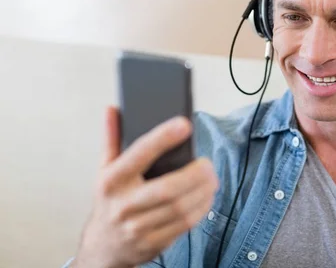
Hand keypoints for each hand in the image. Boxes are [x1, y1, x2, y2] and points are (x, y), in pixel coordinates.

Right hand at [71, 107, 218, 267]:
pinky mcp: (153, 243)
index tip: (184, 124)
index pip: (139, 155)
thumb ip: (112, 138)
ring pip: (180, 208)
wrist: (103, 246)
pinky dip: (201, 208)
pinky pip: (184, 225)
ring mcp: (138, 227)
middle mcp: (123, 205)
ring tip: (212, 179)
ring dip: (203, 191)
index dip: (163, 138)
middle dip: (195, 174)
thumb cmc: (110, 200)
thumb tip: (112, 109)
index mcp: (112, 180)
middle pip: (168, 188)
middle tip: (208, 164)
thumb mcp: (105, 169)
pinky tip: (206, 197)